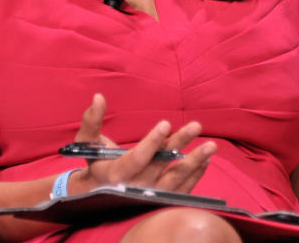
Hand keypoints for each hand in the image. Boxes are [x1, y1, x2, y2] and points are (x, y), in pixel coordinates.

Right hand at [67, 94, 216, 194]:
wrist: (97, 196)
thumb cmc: (95, 163)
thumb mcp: (86, 143)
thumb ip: (92, 120)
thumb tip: (98, 97)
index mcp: (115, 174)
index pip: (137, 158)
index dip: (152, 141)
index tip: (166, 123)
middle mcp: (134, 188)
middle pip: (161, 166)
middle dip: (179, 144)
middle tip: (196, 125)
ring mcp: (149, 197)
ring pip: (176, 180)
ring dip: (195, 162)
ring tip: (211, 146)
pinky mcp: (161, 202)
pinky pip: (182, 191)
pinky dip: (195, 176)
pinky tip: (205, 161)